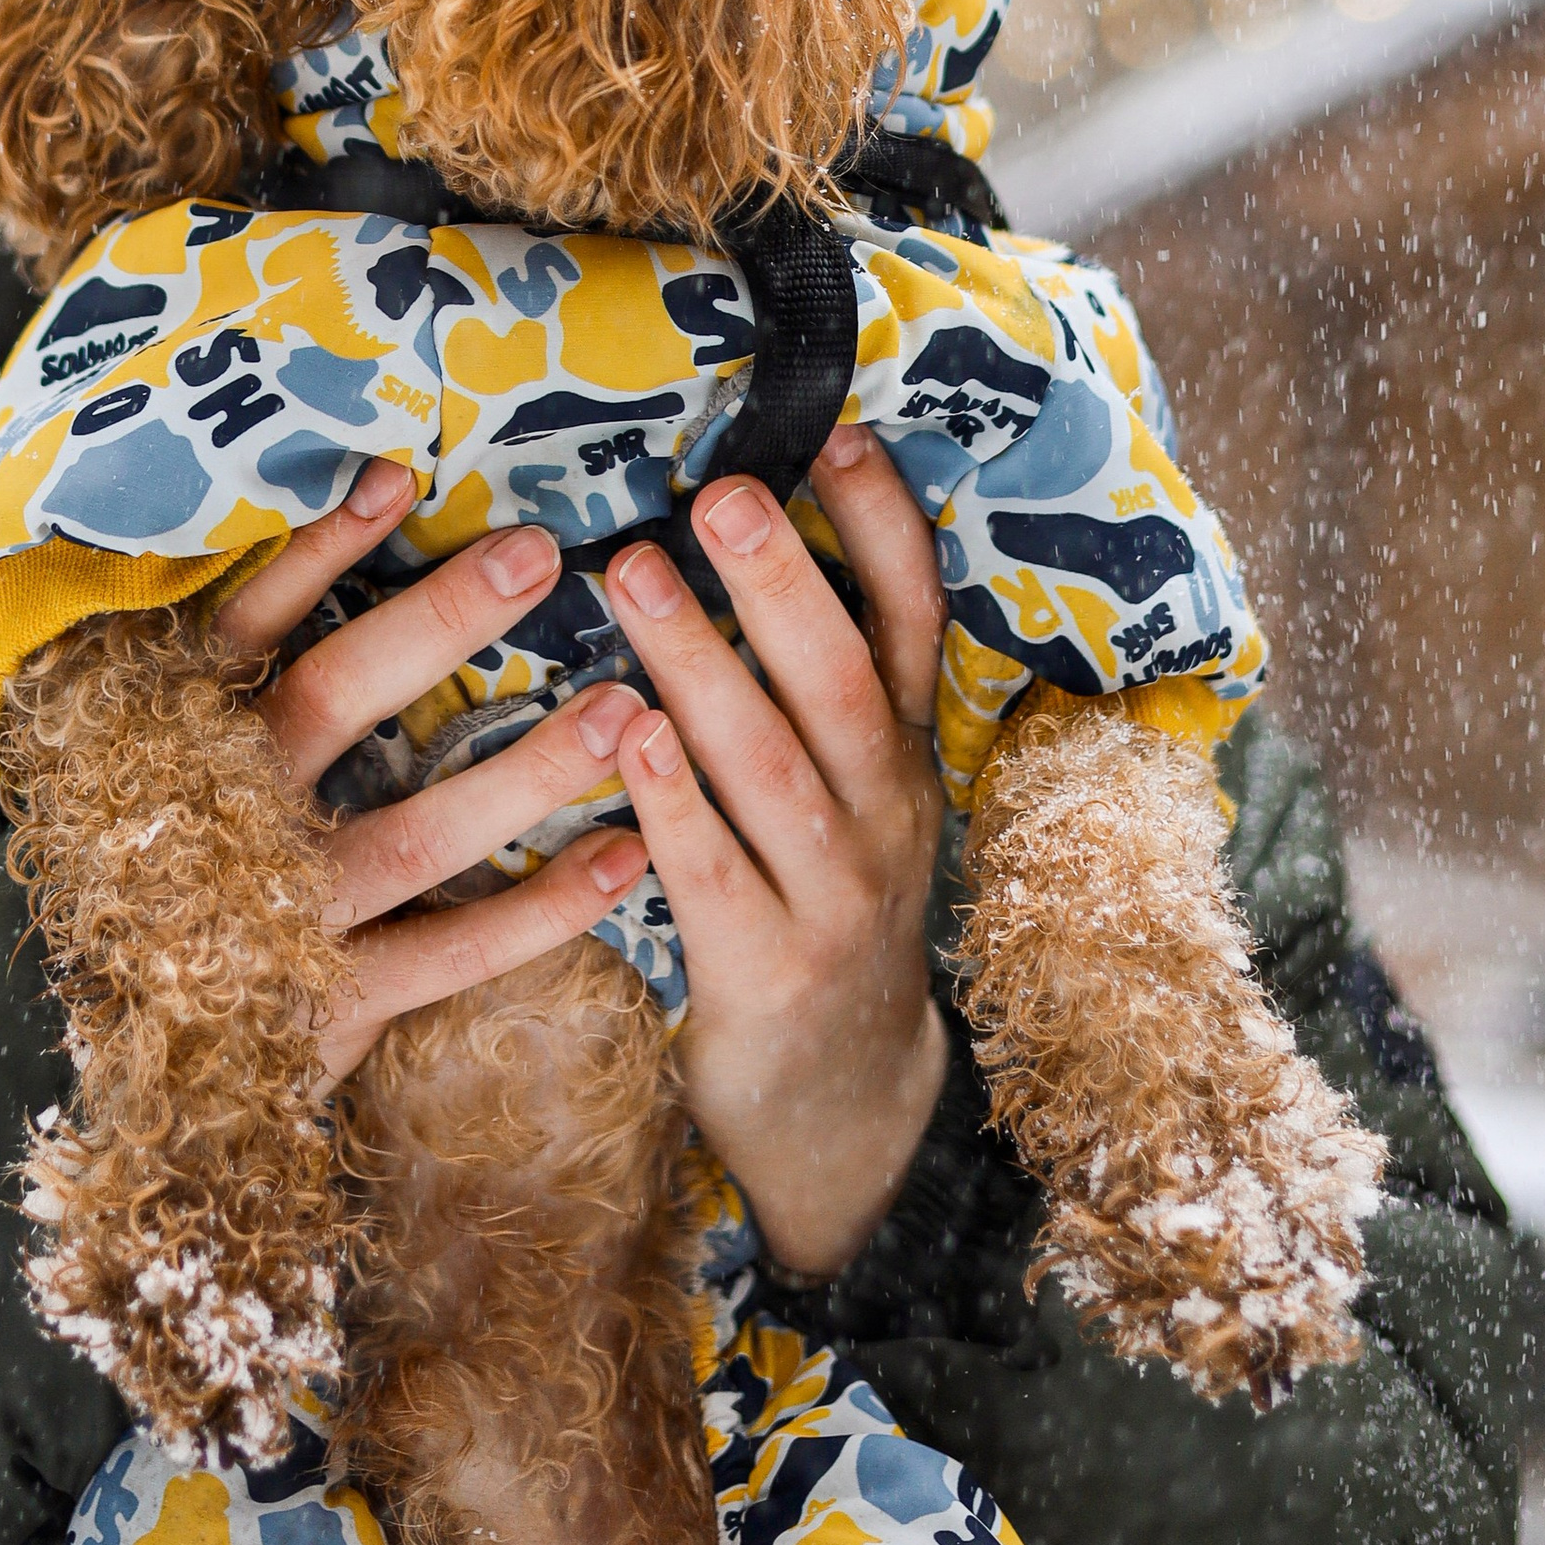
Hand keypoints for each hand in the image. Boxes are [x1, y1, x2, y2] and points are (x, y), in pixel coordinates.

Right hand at [212, 470, 656, 1088]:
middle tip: (537, 553)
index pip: (250, 626)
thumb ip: (242, 680)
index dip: (318, 552)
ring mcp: (281, 914)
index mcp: (188, 743)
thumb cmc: (191, 877)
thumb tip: (349, 535)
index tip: (401, 474)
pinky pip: (453, 949)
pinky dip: (545, 907)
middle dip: (439, 621)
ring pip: (413, 832)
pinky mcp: (333, 1000)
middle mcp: (226, 817)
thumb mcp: (181, 768)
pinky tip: (627, 856)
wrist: (160, 1065)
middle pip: (333, 698)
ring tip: (620, 707)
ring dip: (524, 770)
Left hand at [607, 428, 949, 1277]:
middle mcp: (886, 814)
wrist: (846, 1109)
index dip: (883, 528)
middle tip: (720, 491)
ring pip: (773, 766)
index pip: (914, 623)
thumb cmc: (820, 904)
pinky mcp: (768, 973)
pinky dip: (674, 805)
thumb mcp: (851, 792)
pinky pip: (717, 876)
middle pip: (845, 680)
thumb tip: (739, 525)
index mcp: (904, 756)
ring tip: (632, 575)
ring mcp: (836, 898)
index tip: (836, 435)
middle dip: (784, 579)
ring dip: (703, 666)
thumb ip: (811, 683)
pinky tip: (629, 738)